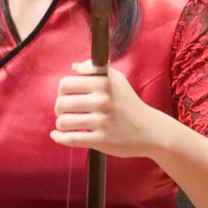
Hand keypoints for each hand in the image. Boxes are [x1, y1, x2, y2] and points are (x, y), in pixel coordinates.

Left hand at [50, 62, 167, 159]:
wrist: (150, 130)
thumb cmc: (130, 103)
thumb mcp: (118, 80)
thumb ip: (95, 69)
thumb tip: (74, 67)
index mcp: (104, 83)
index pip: (66, 84)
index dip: (62, 90)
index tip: (67, 95)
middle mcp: (102, 100)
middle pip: (61, 103)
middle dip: (59, 108)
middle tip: (66, 111)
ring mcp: (101, 121)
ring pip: (63, 122)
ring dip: (61, 123)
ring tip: (66, 123)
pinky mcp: (101, 140)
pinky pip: (70, 139)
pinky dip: (59, 138)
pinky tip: (57, 135)